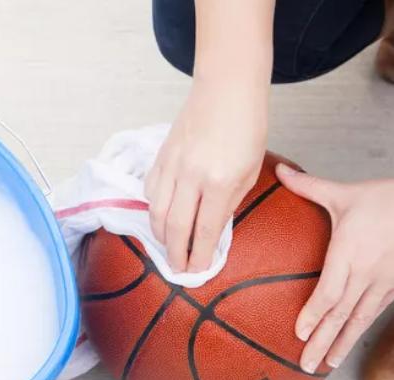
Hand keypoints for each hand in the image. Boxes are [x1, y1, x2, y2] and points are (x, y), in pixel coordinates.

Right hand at [144, 78, 267, 271]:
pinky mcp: (160, 156)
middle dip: (175, 253)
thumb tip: (211, 228)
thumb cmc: (248, 126)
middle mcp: (191, 176)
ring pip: (156, 211)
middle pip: (174, 226)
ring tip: (168, 248)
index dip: (199, 255)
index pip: (205, 229)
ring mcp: (171, 165)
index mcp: (220, 180)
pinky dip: (153, 209)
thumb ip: (229, 202)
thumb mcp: (250, 170)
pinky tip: (160, 217)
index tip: (197, 271)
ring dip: (160, 236)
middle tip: (178, 270)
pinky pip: (150, 190)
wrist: (227, 87)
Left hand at [277, 164, 393, 371]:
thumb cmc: (386, 200)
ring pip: (360, 319)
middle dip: (322, 341)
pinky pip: (376, 313)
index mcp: (349, 253)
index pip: (328, 292)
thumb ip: (308, 186)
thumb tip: (278, 170)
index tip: (298, 333)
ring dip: (342, 343)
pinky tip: (350, 343)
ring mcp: (385, 283)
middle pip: (341, 314)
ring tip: (326, 365)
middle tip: (305, 364)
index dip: (314, 315)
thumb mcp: (345, 193)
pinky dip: (361, 330)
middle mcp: (367, 274)